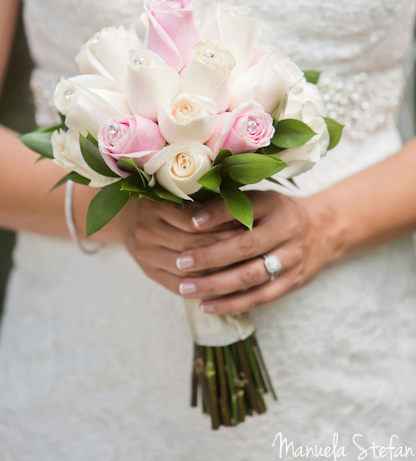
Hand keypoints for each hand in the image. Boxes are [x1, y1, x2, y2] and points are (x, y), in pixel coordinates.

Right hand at [113, 198, 244, 295]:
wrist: (125, 219)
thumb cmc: (161, 201)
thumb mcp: (177, 194)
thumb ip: (203, 200)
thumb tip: (243, 207)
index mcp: (155, 208)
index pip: (193, 222)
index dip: (221, 225)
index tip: (246, 225)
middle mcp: (147, 232)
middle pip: (192, 247)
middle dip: (224, 249)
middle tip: (252, 249)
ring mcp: (146, 256)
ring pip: (189, 270)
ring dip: (218, 271)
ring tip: (243, 266)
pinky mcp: (149, 273)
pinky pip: (180, 286)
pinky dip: (204, 286)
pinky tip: (224, 282)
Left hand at [173, 191, 339, 313]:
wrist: (323, 230)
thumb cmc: (274, 213)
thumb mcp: (258, 198)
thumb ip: (229, 202)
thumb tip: (186, 208)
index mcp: (273, 204)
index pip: (244, 208)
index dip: (217, 215)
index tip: (191, 222)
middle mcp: (285, 230)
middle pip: (246, 246)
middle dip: (210, 256)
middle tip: (181, 262)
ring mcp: (291, 259)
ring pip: (251, 276)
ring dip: (216, 284)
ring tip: (186, 288)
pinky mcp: (292, 282)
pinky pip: (259, 297)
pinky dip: (231, 304)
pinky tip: (206, 305)